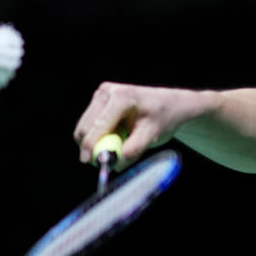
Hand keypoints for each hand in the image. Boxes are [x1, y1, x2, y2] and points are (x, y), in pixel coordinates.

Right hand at [73, 82, 195, 169]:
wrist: (171, 105)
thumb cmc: (164, 117)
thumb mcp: (152, 134)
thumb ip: (133, 149)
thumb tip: (115, 163)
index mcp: (121, 97)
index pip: (98, 125)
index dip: (91, 145)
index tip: (91, 162)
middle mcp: (106, 92)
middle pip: (85, 127)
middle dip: (93, 147)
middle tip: (107, 162)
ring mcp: (100, 96)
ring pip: (85, 129)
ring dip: (99, 142)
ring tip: (123, 140)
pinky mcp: (98, 103)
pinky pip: (90, 127)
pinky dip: (101, 136)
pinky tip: (119, 134)